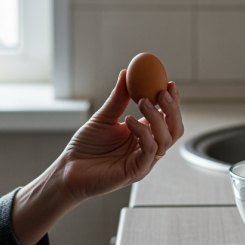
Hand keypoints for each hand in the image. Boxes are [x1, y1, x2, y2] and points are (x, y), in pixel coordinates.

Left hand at [58, 70, 183, 202]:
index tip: (169, 84)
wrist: (69, 168)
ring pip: (165, 139)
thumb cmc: (86, 146)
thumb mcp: (104, 117)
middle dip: (172, 109)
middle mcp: (148, 148)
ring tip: (142, 101)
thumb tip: (126, 73)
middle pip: (175, 129)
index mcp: (144, 134)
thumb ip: (118, 98)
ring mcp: (144, 161)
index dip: (172, 102)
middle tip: (162, 92)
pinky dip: (143, 133)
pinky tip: (129, 120)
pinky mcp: (137, 171)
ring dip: (156, 117)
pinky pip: (150, 150)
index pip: (167, 118)